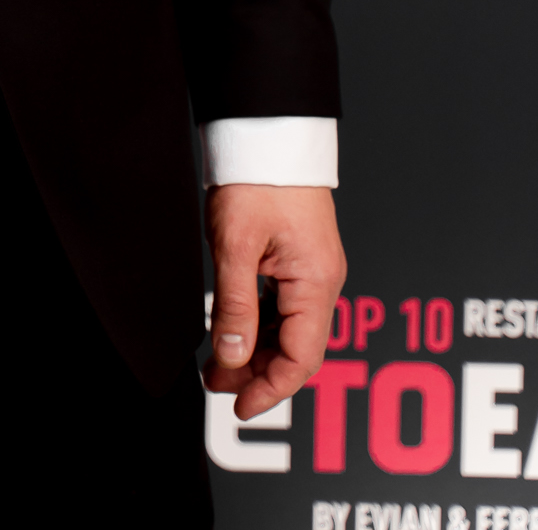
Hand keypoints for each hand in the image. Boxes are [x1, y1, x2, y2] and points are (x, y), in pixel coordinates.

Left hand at [204, 184, 345, 419]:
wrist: (266, 132)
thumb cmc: (255, 179)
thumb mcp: (236, 245)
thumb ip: (235, 306)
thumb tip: (232, 358)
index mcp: (316, 282)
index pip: (300, 358)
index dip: (270, 388)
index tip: (238, 406)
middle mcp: (323, 281)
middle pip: (296, 348)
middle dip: (257, 372)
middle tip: (214, 383)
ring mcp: (314, 270)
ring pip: (289, 328)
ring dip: (256, 349)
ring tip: (216, 363)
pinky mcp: (301, 258)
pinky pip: (285, 306)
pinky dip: (260, 323)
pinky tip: (233, 330)